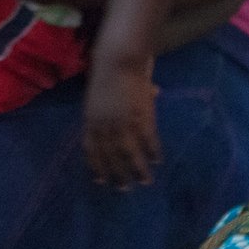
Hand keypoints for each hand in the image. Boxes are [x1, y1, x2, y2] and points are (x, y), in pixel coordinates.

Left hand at [82, 54, 159, 187]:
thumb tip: (114, 114)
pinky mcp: (140, 119)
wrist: (119, 59)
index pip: (92, 150)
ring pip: (130, 154)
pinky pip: (148, 141)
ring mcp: (123, 124)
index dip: (96, 166)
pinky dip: (153, 152)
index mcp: (91, 120)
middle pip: (111, 156)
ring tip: (145, 182)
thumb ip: (107, 107)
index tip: (101, 180)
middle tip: (124, 189)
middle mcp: (104, 127)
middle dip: (117, 174)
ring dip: (137, 170)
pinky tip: (158, 160)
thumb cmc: (107, 69)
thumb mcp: (99, 92)